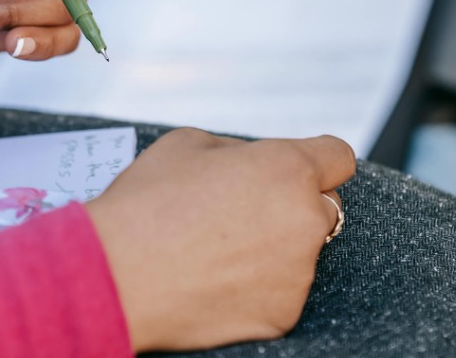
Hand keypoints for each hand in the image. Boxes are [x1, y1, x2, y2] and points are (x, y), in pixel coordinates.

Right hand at [85, 129, 355, 352]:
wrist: (116, 274)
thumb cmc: (146, 202)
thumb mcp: (188, 143)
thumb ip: (238, 150)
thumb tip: (253, 162)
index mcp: (287, 168)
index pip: (338, 156)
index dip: (317, 160)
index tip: (298, 169)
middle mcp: (305, 219)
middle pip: (324, 207)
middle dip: (293, 204)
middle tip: (243, 211)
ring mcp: (298, 272)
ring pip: (300, 252)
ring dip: (273, 247)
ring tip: (216, 249)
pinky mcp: (283, 313)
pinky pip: (280, 290)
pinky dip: (257, 285)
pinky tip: (215, 278)